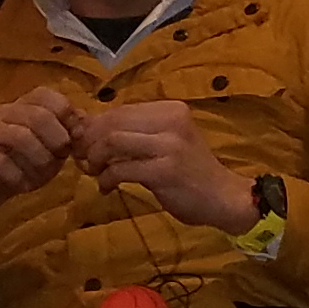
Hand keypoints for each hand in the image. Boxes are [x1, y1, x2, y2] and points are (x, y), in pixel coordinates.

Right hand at [0, 85, 89, 242]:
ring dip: (37, 160)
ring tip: (40, 176)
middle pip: (38, 116)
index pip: (47, 95)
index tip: (72, 140)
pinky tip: (21, 185)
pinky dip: (15, 175)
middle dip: (56, 140)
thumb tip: (85, 124)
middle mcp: (4, 111)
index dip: (66, 115)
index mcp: (25, 106)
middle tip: (60, 158)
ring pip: (19, 136)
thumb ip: (69, 136)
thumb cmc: (25, 164)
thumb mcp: (53, 151)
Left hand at [68, 100, 256, 232]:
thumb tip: (87, 126)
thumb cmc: (191, 171)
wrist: (224, 198)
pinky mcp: (164, 171)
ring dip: (95, 159)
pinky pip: (120, 169)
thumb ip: (135, 132)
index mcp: (171, 109)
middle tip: (84, 159)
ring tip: (95, 172)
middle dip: (90, 141)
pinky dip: (106, 179)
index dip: (94, 126)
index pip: (120, 110)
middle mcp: (171, 121)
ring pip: (112, 141)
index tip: (84, 144)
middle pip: (112, 122)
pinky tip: (107, 187)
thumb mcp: (166, 142)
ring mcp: (169, 145)